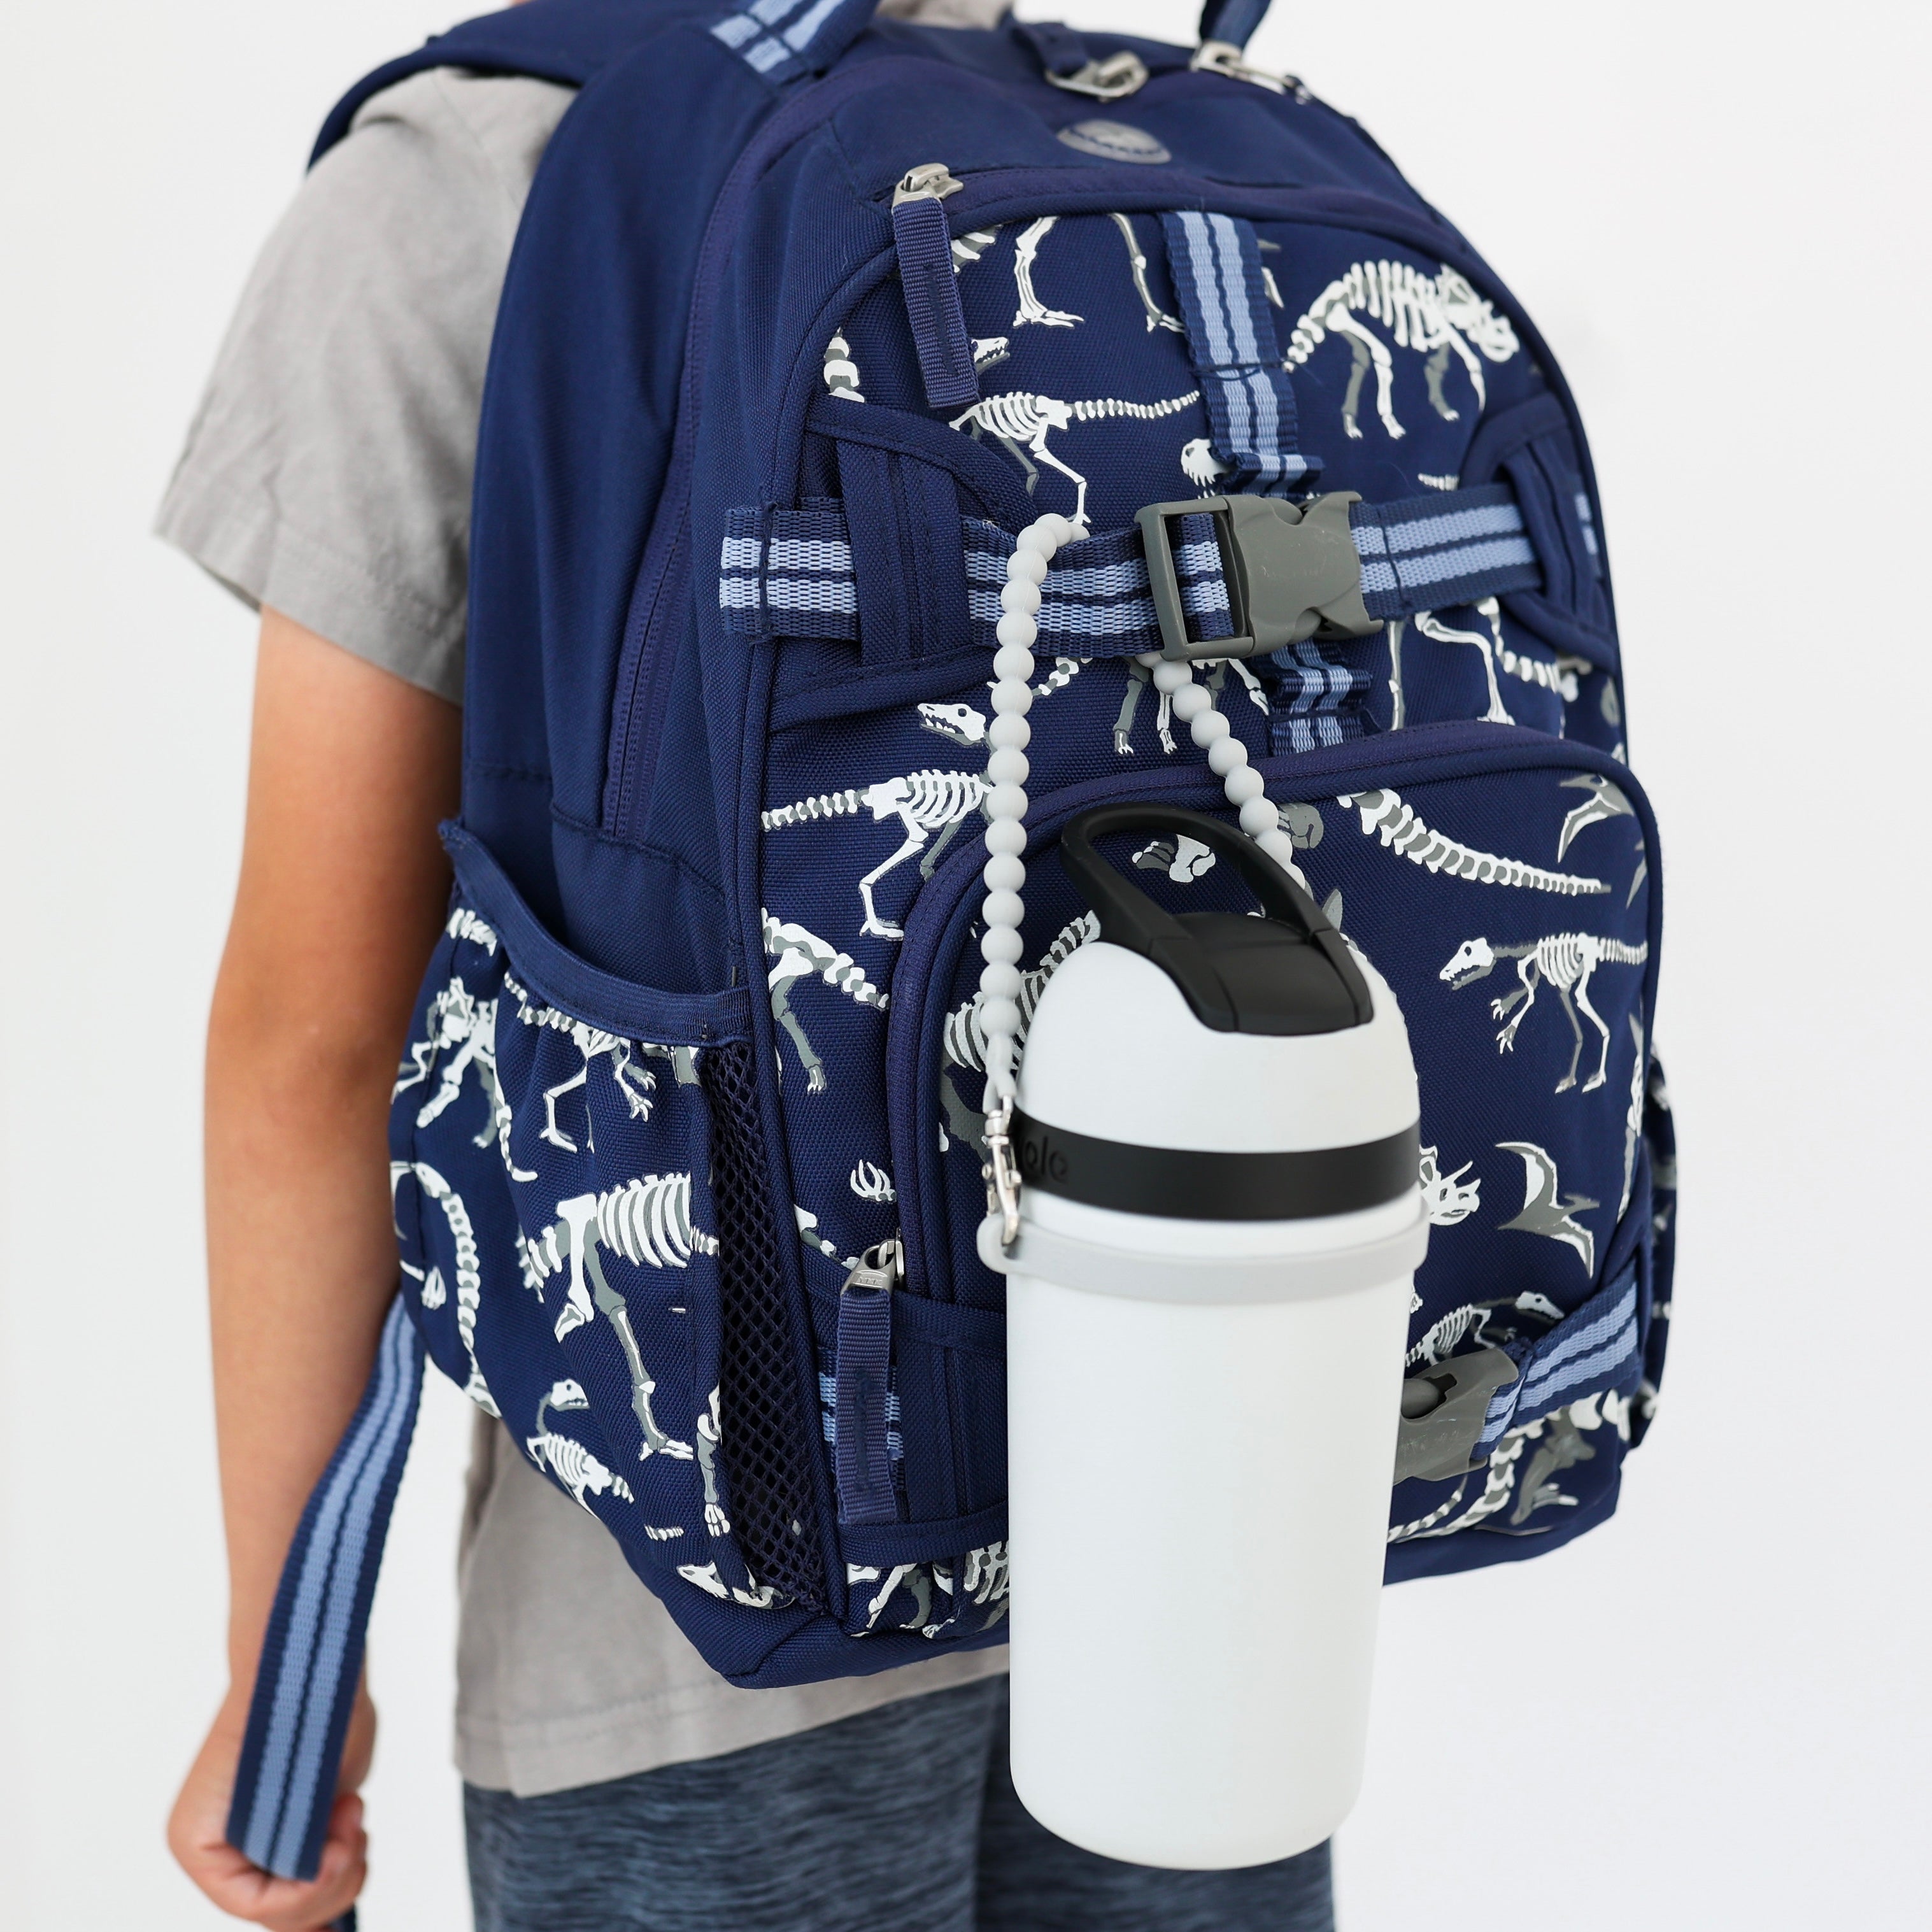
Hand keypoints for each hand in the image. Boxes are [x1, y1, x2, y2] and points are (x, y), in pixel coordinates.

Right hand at [168, 1681, 375, 1928]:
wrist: (314, 1665)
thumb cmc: (291, 1710)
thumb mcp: (287, 1791)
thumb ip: (294, 1851)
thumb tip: (313, 1890)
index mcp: (201, 1845)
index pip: (254, 1905)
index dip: (305, 1892)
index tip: (338, 1853)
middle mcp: (225, 1850)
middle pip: (280, 1911)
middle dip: (329, 1879)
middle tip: (351, 1832)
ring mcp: (262, 1841)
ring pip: (305, 1898)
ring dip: (342, 1863)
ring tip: (350, 1813)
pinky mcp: (296, 1829)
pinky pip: (319, 1874)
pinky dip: (344, 1859)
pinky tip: (351, 1818)